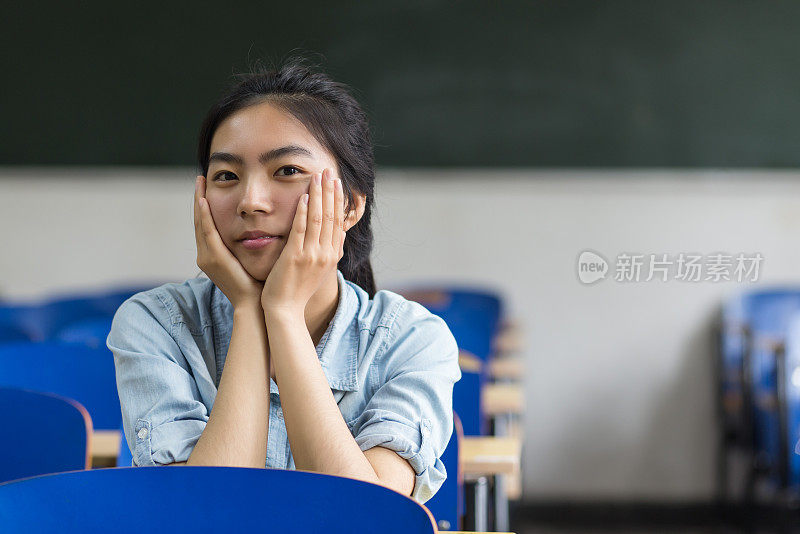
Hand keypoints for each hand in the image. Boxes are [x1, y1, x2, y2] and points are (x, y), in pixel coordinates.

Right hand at [194, 175, 264, 309]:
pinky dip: (204, 216)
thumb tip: (257, 228)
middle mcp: (206, 255)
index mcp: (213, 256)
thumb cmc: (257, 284)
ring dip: (198, 201)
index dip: (205, 206)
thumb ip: (246, 244)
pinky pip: (207, 232)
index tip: (207, 187)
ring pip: (200, 223)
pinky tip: (203, 201)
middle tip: (200, 178)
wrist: (255, 305)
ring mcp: (207, 257)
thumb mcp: (248, 259)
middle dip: (198, 199)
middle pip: (199, 221)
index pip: (206, 225)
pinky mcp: (214, 259)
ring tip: (200, 182)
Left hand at [260, 168, 344, 313]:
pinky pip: (301, 230)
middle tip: (330, 171)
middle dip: (331, 192)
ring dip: (319, 195)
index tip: (337, 183)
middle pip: (332, 217)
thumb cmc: (297, 290)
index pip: (339, 222)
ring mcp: (311, 255)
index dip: (339, 201)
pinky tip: (305, 197)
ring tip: (318, 176)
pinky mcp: (295, 257)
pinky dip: (304, 212)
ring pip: (319, 219)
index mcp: (332, 256)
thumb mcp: (319, 270)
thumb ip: (330, 250)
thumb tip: (341, 233)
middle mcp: (326, 254)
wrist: (285, 310)